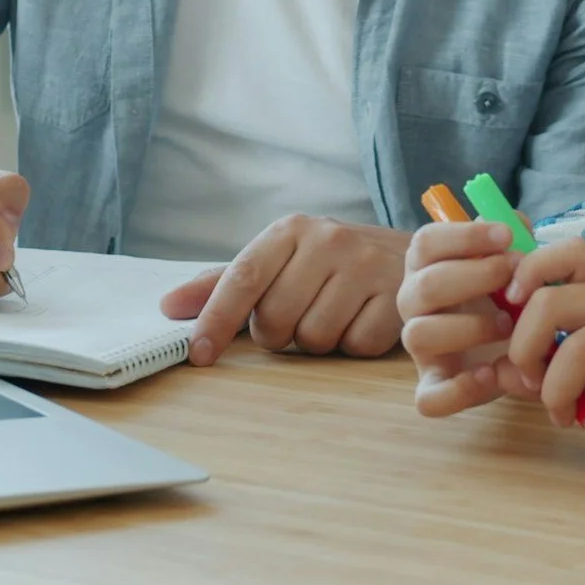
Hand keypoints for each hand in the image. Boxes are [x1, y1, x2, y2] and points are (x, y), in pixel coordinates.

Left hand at [158, 215, 410, 362]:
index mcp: (290, 229)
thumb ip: (224, 285)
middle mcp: (328, 240)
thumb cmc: (331, 266)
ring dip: (317, 341)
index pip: (242, 278)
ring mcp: (366, 266)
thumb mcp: (280, 262)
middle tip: (299, 314)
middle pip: (275, 320)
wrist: (416, 256)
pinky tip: (362, 320)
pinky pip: (353, 347)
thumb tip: (168, 307)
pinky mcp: (397, 296)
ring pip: (314, 339)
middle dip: (279, 334)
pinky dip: (352, 345)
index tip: (198, 355)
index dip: (216, 320)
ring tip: (334, 314)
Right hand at [398, 219, 535, 416]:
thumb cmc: (502, 293)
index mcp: (425, 266)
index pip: (426, 242)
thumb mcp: (509, 262)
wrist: (507, 343)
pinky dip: (459, 389)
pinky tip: (491, 373)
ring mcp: (420, 347)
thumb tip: (517, 225)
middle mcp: (413, 303)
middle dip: (476, 278)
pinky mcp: (434, 386)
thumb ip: (513, 240)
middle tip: (516, 281)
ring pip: (419, 334)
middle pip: (425, 284)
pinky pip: (428, 398)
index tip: (507, 237)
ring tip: (509, 326)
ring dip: (469, 327)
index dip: (465, 236)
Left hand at [504, 240, 584, 454]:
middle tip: (535, 390)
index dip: (526, 272)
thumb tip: (497, 372)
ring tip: (569, 418)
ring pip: (579, 346)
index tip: (509, 311)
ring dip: (560, 394)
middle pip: (551, 302)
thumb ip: (549, 372)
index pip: (563, 254)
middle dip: (525, 352)